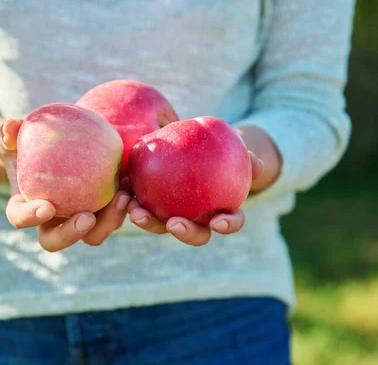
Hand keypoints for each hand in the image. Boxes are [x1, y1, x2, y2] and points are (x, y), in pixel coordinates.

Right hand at [0, 119, 130, 251]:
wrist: (50, 152)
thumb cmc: (26, 144)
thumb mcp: (14, 138)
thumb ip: (9, 134)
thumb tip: (10, 125)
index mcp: (25, 208)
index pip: (20, 219)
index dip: (30, 217)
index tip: (46, 207)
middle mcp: (50, 222)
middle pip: (57, 240)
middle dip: (72, 233)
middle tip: (87, 217)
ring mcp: (76, 220)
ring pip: (92, 234)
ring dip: (108, 221)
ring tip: (122, 198)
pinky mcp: (100, 212)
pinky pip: (113, 216)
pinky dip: (125, 206)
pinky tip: (133, 186)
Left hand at [128, 151, 263, 246]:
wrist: (192, 145)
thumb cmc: (220, 148)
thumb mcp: (234, 148)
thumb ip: (246, 156)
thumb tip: (255, 162)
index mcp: (219, 212)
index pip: (228, 223)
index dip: (227, 226)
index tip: (217, 221)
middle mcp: (195, 219)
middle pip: (192, 233)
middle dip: (184, 233)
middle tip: (174, 224)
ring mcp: (168, 214)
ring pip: (159, 225)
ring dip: (148, 222)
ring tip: (137, 212)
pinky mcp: (146, 202)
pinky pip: (138, 204)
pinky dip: (129, 202)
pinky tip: (122, 192)